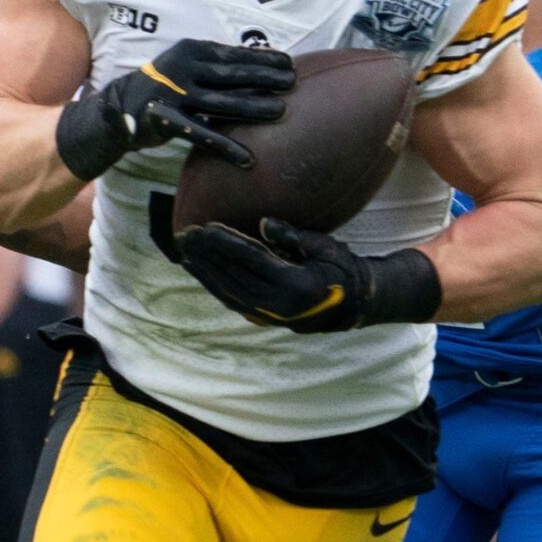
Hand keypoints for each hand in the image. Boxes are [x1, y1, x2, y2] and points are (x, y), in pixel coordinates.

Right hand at [55, 39, 294, 180]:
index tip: (290, 63)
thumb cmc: (167, 86)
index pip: (233, 54)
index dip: (262, 58)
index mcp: (190, 50)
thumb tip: (264, 63)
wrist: (118, 108)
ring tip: (281, 112)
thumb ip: (218, 66)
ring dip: (252, 107)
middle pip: (231, 75)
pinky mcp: (164, 121)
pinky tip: (247, 158)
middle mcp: (181, 69)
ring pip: (220, 103)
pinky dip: (224, 146)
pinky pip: (200, 135)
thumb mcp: (188, 67)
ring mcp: (172, 95)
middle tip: (294, 83)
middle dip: (264, 79)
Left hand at [176, 218, 440, 333]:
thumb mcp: (326, 247)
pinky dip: (215, 285)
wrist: (356, 304)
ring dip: (205, 272)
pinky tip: (202, 272)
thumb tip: (263, 223)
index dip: (225, 243)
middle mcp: (279, 304)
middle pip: (233, 277)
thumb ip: (293, 237)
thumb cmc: (344, 269)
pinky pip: (234, 301)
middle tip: (185, 235)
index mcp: (295, 285)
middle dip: (207, 256)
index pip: (251, 260)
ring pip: (229, 292)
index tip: (204, 227)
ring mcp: (271, 315)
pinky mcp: (266, 318)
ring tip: (186, 252)